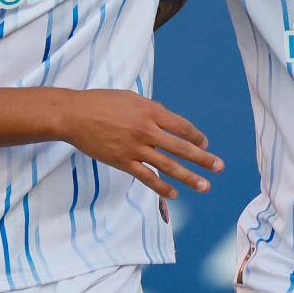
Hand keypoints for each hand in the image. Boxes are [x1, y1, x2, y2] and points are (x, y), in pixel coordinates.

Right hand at [59, 89, 222, 198]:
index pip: (182, 127)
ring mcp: (134, 148)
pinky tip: (174, 194)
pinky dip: (161, 187)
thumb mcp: (132, 98)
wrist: (73, 115)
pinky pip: (146, 177)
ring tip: (205, 186)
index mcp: (150, 111)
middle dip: (203, 158)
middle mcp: (146, 130)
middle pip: (181, 147)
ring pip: (168, 165)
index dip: (196, 136)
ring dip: (189, 177)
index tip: (204, 144)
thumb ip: (152, 109)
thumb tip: (168, 120)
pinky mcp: (122, 161)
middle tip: (219, 167)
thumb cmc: (102, 102)